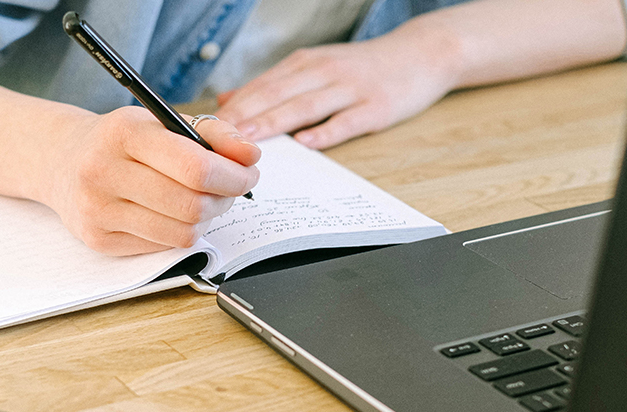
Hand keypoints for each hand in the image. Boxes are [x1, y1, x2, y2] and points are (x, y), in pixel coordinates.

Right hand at [41, 107, 259, 255]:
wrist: (61, 161)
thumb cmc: (122, 141)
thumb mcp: (162, 122)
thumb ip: (213, 133)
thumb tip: (250, 156)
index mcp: (124, 133)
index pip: (195, 167)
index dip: (233, 176)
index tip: (248, 173)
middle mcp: (103, 172)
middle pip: (192, 205)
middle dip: (225, 199)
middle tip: (230, 189)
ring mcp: (98, 210)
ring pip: (182, 233)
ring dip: (206, 219)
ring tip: (202, 201)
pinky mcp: (98, 240)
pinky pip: (163, 247)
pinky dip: (179, 232)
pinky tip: (171, 214)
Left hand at [215, 26, 457, 149]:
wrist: (421, 53)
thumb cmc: (362, 67)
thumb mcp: (315, 66)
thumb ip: (273, 84)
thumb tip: (228, 99)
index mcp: (305, 64)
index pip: (261, 86)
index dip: (233, 107)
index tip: (205, 127)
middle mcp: (323, 72)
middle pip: (276, 94)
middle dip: (244, 116)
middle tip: (216, 137)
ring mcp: (350, 89)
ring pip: (305, 106)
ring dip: (275, 122)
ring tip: (249, 140)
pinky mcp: (376, 106)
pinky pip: (347, 120)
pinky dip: (326, 131)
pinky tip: (307, 143)